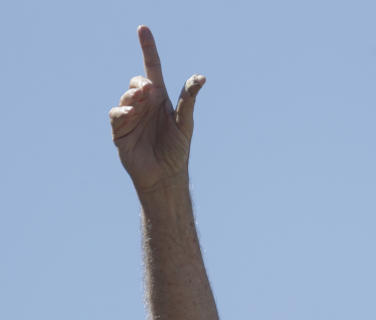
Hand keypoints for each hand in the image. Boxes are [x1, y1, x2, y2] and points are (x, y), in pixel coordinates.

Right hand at [109, 26, 204, 192]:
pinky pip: (116, 114)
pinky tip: (130, 114)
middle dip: (141, 83)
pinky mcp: (120, 129)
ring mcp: (131, 115)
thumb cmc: (177, 149)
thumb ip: (188, 100)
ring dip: (133, 96)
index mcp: (160, 99)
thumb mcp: (185, 123)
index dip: (148, 48)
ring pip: (126, 96)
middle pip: (137, 82)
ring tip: (141, 102)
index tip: (143, 29)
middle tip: (150, 91)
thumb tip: (199, 78)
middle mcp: (144, 104)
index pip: (153, 67)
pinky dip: (122, 111)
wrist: (165, 175)